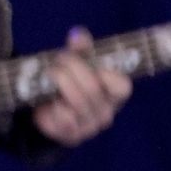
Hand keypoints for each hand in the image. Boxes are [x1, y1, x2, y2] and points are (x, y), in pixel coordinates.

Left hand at [27, 26, 132, 145]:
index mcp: (115, 94)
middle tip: (59, 59)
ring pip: (78, 103)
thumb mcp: (78, 63)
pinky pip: (64, 119)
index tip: (87, 60)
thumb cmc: (71, 83)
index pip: (122, 86)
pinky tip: (50, 101)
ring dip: (61, 83)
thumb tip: (76, 34)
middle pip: (93, 89)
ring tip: (51, 73)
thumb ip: (81, 49)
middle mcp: (106, 112)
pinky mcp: (72, 136)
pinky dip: (54, 106)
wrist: (48, 111)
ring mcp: (90, 126)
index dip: (106, 74)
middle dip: (74, 69)